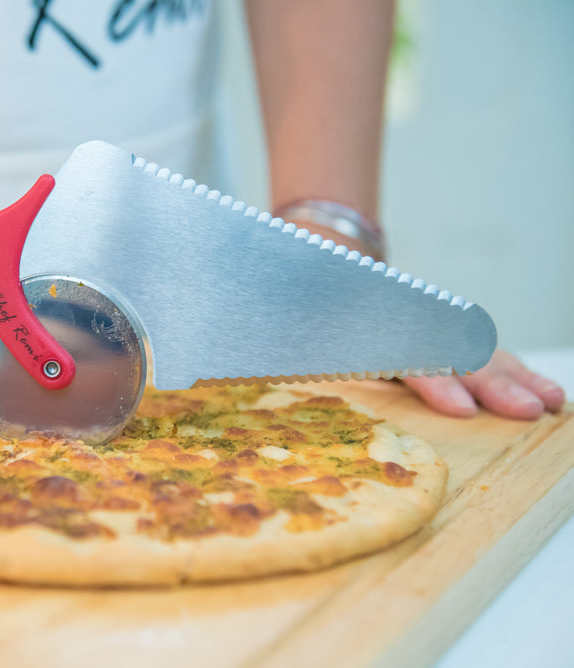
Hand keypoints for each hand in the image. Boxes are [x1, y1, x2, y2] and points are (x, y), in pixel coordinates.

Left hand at [290, 220, 565, 419]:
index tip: (462, 408)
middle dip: (492, 383)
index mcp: (366, 323)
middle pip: (454, 350)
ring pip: (476, 348)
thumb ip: (288, 340)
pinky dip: (509, 370)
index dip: (436, 380)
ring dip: (514, 377)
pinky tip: (538, 392)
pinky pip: (478, 350)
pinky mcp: (436, 333)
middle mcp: (404, 322)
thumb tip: (249, 361)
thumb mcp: (289, 322)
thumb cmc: (299, 304)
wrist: (317, 260)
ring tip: (549, 403)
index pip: (408, 353)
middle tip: (526, 411)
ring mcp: (425, 326)